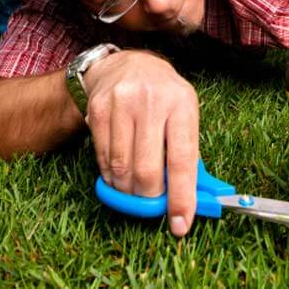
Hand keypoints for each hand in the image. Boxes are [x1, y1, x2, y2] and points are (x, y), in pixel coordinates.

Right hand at [83, 50, 199, 235]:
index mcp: (182, 104)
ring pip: (121, 167)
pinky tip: (118, 176)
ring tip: (134, 190)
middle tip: (151, 204)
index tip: (180, 223)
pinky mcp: (97, 109)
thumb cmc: (164, 96)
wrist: (128, 64)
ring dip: (128, 190)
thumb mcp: (185, 113)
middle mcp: (152, 102)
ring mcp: (122, 104)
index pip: (183, 160)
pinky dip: (111, 176)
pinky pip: (102, 157)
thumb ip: (188, 152)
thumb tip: (191, 198)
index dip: (181, 197)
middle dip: (149, 197)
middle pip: (147, 169)